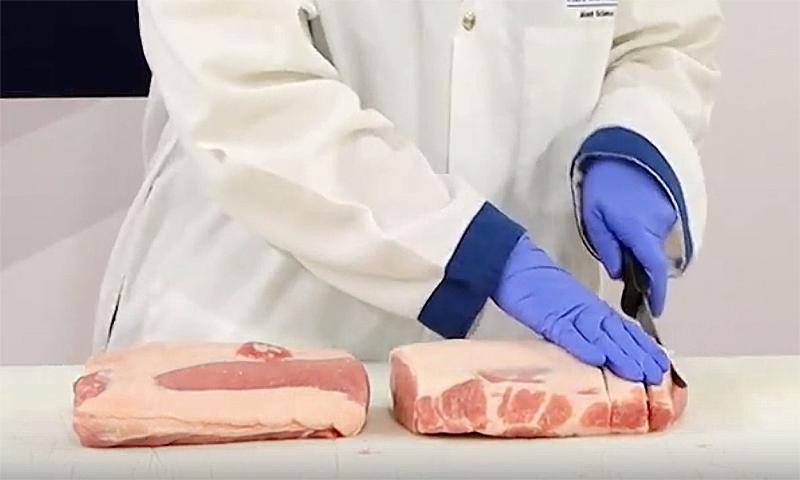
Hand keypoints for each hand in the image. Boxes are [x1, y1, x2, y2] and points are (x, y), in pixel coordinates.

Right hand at [492, 235, 668, 383]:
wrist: (516, 267)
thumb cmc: (539, 289)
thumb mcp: (568, 310)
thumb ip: (585, 328)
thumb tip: (604, 351)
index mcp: (594, 310)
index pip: (625, 331)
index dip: (644, 348)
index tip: (662, 366)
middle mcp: (589, 313)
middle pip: (618, 336)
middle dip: (639, 357)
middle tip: (658, 377)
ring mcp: (571, 315)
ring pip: (600, 337)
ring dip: (620, 355)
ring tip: (638, 373)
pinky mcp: (550, 318)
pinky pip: (569, 334)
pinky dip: (584, 345)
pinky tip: (599, 359)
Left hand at [581, 157, 677, 315]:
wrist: (622, 147)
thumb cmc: (603, 184)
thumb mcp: (594, 219)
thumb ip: (607, 249)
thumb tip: (619, 273)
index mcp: (641, 233)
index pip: (654, 272)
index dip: (656, 295)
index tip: (654, 312)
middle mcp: (660, 227)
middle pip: (655, 261)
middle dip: (643, 273)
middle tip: (626, 276)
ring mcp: (667, 216)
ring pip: (655, 245)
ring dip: (642, 250)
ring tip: (620, 242)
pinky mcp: (668, 206)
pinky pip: (657, 230)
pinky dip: (646, 235)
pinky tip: (629, 226)